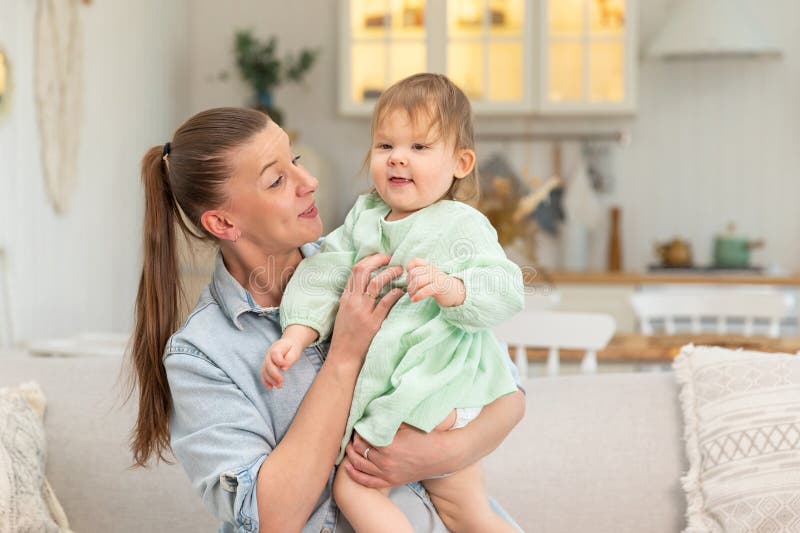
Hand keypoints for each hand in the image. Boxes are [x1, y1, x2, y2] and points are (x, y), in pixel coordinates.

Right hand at [261, 337, 301, 389]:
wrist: (288, 344)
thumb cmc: (292, 348)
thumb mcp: (295, 350)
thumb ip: (290, 358)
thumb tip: (284, 368)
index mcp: (276, 348)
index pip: (275, 354)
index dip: (281, 362)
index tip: (286, 367)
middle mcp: (268, 354)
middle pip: (268, 365)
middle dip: (274, 374)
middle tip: (281, 381)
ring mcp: (266, 361)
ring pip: (264, 371)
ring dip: (270, 380)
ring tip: (279, 386)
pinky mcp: (266, 367)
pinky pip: (263, 374)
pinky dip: (266, 382)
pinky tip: (270, 388)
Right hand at [328, 254, 404, 364]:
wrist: (344, 355)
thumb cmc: (346, 333)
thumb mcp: (345, 311)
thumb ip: (354, 296)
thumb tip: (366, 282)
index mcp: (346, 297)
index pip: (356, 270)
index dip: (370, 259)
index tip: (382, 257)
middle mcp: (353, 301)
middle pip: (364, 271)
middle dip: (379, 261)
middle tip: (392, 259)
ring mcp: (362, 311)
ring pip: (376, 283)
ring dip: (390, 274)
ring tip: (400, 271)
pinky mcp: (373, 323)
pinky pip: (386, 302)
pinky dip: (396, 293)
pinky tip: (402, 291)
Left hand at [342, 413, 459, 488]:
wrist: (444, 455)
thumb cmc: (427, 435)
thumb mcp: (406, 423)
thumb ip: (387, 419)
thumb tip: (372, 413)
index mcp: (387, 445)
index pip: (362, 437)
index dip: (358, 429)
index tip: (359, 424)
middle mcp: (384, 462)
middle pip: (358, 450)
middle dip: (353, 441)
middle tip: (354, 433)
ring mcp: (387, 474)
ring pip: (359, 465)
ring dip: (351, 455)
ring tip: (349, 447)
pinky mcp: (392, 481)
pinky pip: (367, 482)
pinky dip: (355, 475)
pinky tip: (349, 467)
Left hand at [406, 258, 464, 306]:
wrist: (456, 292)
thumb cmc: (440, 286)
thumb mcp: (430, 277)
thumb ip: (420, 274)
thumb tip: (406, 279)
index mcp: (429, 267)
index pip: (415, 261)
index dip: (409, 268)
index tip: (410, 278)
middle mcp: (432, 270)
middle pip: (413, 273)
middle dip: (408, 284)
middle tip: (410, 292)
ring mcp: (436, 278)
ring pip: (418, 281)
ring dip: (412, 290)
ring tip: (412, 297)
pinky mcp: (439, 287)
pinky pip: (425, 290)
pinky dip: (418, 296)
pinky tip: (414, 300)